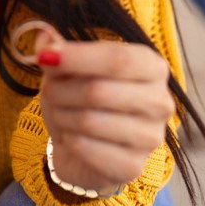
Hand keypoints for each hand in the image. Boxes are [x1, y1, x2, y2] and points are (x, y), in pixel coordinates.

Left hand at [35, 33, 175, 193]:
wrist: (85, 150)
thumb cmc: (81, 101)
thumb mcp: (69, 70)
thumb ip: (59, 50)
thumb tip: (45, 38)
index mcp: (152, 67)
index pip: (119, 58)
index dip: (79, 57)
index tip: (46, 57)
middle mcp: (160, 101)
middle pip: (99, 90)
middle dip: (62, 90)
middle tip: (49, 91)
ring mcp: (151, 137)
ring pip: (89, 120)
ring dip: (61, 115)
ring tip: (60, 113)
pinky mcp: (133, 167)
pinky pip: (86, 148)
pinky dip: (67, 140)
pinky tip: (71, 137)